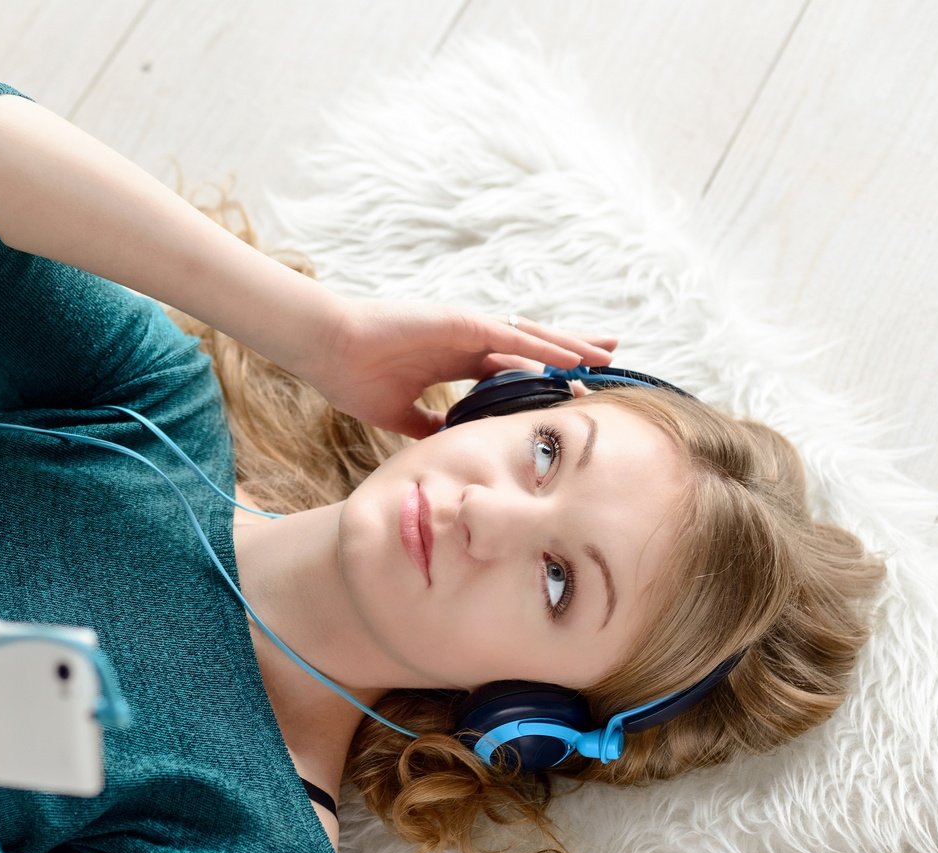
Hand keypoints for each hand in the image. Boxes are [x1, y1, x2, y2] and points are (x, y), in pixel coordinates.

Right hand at [299, 296, 617, 439]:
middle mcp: (467, 340)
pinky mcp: (460, 322)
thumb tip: (448, 445)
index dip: (544, 376)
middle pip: (532, 347)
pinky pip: (510, 338)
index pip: (512, 367)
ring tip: (605, 355)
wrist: (328, 349)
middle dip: (571, 352)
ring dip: (569, 347)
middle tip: (609, 359)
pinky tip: (569, 359)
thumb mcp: (399, 414)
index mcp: (454, 359)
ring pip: (530, 338)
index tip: (573, 389)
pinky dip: (542, 348)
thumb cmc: (353, 376)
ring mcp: (466, 328)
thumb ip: (427, 425)